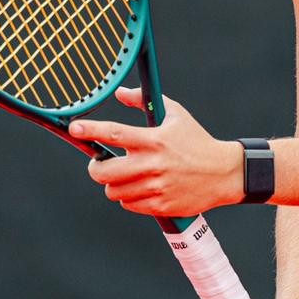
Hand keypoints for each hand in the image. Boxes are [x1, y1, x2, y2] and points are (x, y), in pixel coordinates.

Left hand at [71, 88, 243, 216]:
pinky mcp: (160, 205)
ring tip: (126, 177)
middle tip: (101, 164)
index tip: (75, 128)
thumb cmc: (197, 141)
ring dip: (114, 185)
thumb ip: (145, 101)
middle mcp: (153, 164)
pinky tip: (141, 188)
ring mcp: (156, 187)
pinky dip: (129, 198)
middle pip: (104, 172)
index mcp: (154, 140)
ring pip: (114, 192)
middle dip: (96, 169)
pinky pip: (129, 205)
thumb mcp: (176, 115)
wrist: (223, 173)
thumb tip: (119, 93)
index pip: (115, 133)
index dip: (91, 130)